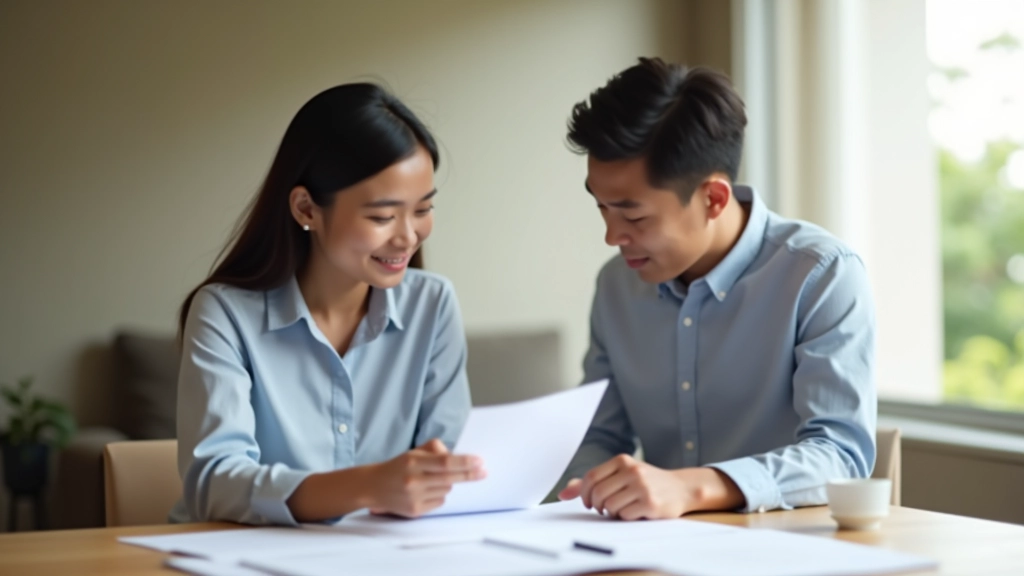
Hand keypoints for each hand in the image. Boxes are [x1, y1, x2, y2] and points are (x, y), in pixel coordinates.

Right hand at [367, 439, 484, 517]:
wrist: (373, 486)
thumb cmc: (398, 467)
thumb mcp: (413, 452)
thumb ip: (435, 449)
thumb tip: (457, 456)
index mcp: (413, 462)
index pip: (445, 462)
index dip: (464, 462)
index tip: (479, 462)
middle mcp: (413, 480)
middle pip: (449, 478)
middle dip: (469, 474)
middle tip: (483, 471)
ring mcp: (414, 497)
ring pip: (446, 490)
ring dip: (446, 484)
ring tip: (431, 480)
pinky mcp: (415, 511)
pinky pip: (439, 502)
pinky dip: (438, 496)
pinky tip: (425, 491)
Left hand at [558, 455, 742, 519]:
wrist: (681, 488)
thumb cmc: (646, 481)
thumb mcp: (621, 474)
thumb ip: (593, 481)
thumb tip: (562, 494)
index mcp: (622, 460)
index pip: (590, 477)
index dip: (583, 493)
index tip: (587, 501)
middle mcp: (632, 470)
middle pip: (598, 493)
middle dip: (596, 505)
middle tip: (603, 508)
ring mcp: (642, 487)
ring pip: (610, 506)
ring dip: (611, 513)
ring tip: (621, 509)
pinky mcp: (650, 503)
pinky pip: (625, 515)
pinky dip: (625, 518)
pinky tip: (633, 512)